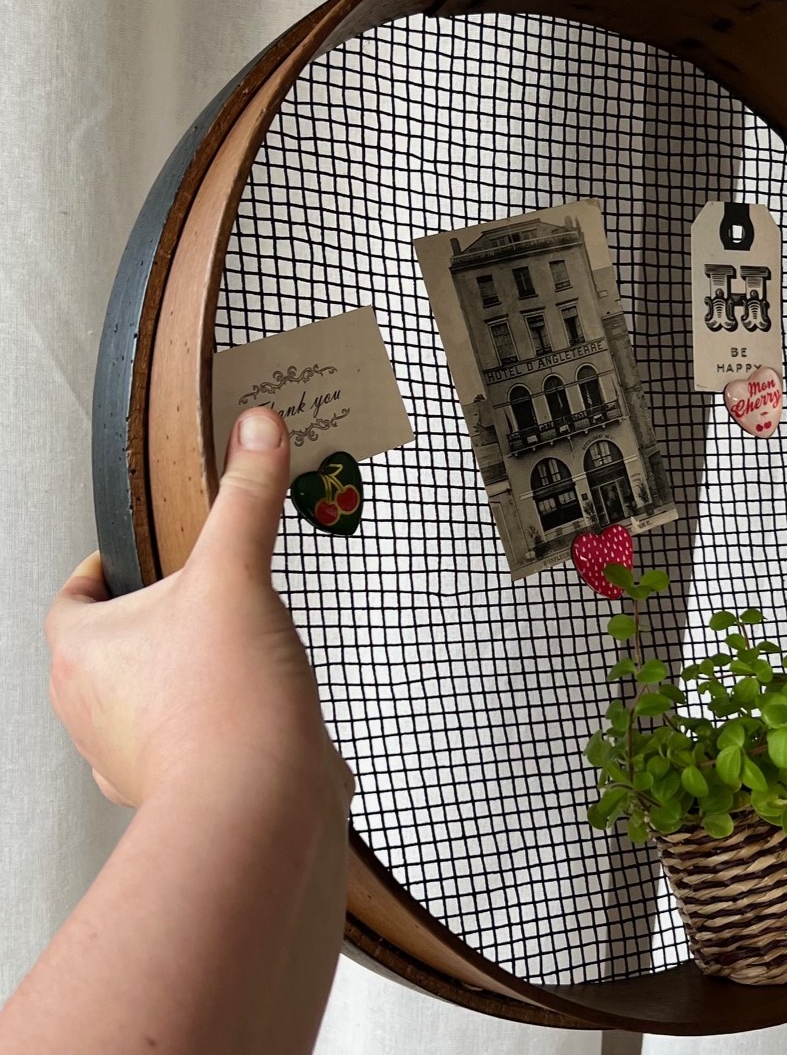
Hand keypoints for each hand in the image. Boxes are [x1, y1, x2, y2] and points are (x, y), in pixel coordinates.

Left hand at [46, 408, 352, 808]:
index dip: (101, 570)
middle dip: (154, 622)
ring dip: (178, 677)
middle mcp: (92, 711)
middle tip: (198, 599)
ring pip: (142, 700)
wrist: (258, 807)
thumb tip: (254, 434)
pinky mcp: (178, 788)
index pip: (73, 596)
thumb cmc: (223, 705)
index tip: (129, 559)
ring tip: (231, 652)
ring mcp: (130, 756)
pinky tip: (255, 706)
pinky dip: (212, 724)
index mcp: (83, 652)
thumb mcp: (236, 575)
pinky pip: (183, 744)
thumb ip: (246, 498)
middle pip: (110, 648)